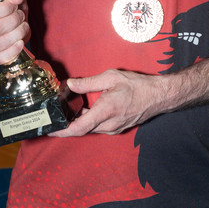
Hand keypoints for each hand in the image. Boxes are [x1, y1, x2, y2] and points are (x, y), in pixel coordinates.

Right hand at [0, 0, 30, 64]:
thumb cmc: (2, 4)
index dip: (5, 9)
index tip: (14, 5)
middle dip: (14, 20)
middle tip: (20, 15)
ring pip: (1, 43)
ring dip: (17, 33)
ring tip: (23, 25)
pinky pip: (1, 58)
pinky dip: (13, 51)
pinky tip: (20, 42)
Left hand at [50, 69, 165, 136]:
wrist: (158, 96)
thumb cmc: (138, 85)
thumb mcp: (111, 77)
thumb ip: (89, 82)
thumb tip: (70, 84)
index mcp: (106, 111)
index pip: (79, 127)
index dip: (62, 131)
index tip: (50, 129)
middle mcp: (109, 124)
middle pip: (82, 128)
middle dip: (68, 122)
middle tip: (57, 112)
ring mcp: (114, 129)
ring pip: (90, 128)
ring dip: (79, 120)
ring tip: (70, 108)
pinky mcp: (117, 129)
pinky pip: (98, 127)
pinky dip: (89, 120)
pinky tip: (86, 109)